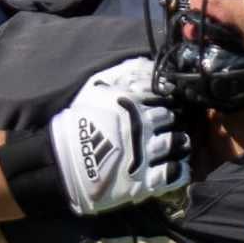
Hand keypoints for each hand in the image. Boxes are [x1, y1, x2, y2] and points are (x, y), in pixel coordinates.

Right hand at [48, 56, 189, 215]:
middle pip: (171, 118)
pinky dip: (180, 168)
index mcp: (132, 103)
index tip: (165, 105)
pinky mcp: (144, 180)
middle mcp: (142, 126)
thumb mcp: (95, 89)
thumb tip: (145, 62)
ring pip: (176, 143)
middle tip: (169, 125)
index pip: (163, 96)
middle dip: (172, 120)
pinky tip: (178, 165)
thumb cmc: (78, 123)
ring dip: (179, 142)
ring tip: (177, 144)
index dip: (166, 100)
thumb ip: (122, 74)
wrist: (62, 162)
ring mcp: (145, 154)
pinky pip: (174, 173)